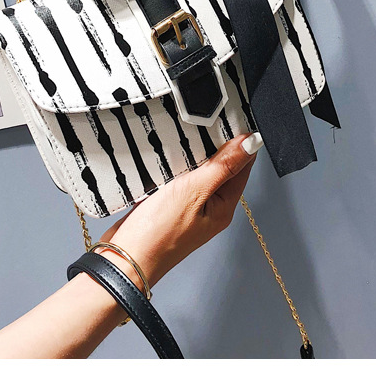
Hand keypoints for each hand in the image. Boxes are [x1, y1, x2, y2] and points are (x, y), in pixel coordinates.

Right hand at [96, 132, 262, 287]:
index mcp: (224, 207)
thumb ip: (223, 166)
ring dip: (191, 155)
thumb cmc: (158, 234)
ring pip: (197, 172)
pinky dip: (173, 166)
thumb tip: (252, 143)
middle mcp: (209, 208)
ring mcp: (187, 209)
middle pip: (220, 168)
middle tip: (205, 120)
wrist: (123, 259)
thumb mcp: (195, 191)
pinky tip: (165, 156)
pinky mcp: (167, 207)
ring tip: (184, 134)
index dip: (240, 140)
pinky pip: (177, 181)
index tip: (233, 116)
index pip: (242, 166)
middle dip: (214, 145)